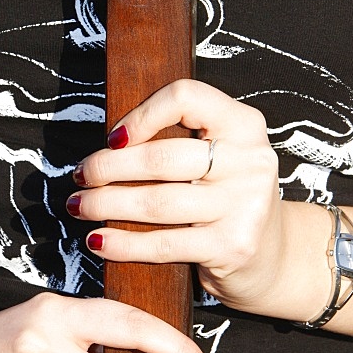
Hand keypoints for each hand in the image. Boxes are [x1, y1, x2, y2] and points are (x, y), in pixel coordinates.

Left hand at [67, 79, 286, 314]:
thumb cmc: (227, 197)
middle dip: (108, 168)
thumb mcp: (218, 155)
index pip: (185, 98)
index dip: (142, 114)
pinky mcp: (233, 246)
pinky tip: (99, 240)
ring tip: (79, 206)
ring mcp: (245, 205)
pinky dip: (123, 244)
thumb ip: (179, 139)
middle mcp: (250, 160)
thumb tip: (108, 145)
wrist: (272, 254)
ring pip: (156, 202)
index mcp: (243, 123)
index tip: (114, 138)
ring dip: (106, 205)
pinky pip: (164, 244)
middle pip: (161, 157)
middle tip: (81, 176)